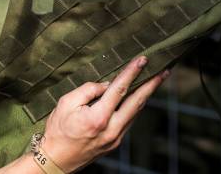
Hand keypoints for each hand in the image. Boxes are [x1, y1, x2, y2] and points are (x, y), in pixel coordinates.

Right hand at [40, 56, 168, 171]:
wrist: (56, 160)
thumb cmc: (58, 131)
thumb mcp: (66, 103)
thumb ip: (88, 90)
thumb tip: (106, 84)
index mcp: (98, 118)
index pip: (119, 89)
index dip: (132, 72)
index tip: (143, 60)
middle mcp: (111, 129)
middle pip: (137, 102)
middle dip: (152, 85)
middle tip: (164, 71)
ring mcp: (115, 138)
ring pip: (136, 112)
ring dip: (147, 95)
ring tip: (156, 80)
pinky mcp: (115, 143)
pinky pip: (129, 120)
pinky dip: (136, 107)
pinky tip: (139, 97)